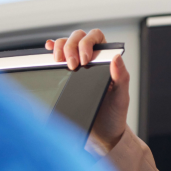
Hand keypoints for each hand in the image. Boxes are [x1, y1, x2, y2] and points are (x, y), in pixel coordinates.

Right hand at [46, 29, 129, 149]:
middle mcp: (90, 59)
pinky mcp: (63, 75)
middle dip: (71, 46)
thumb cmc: (113, 114)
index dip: (87, 42)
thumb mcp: (120, 97)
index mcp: (106, 60)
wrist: (100, 134)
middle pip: (77, 37)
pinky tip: (48, 51)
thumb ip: (121, 77)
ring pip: (64, 44)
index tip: (84, 59)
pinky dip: (50, 50)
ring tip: (59, 62)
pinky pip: (55, 56)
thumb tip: (116, 57)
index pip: (96, 37)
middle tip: (71, 66)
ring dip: (59, 48)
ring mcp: (75, 65)